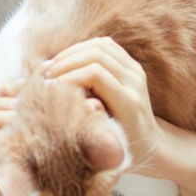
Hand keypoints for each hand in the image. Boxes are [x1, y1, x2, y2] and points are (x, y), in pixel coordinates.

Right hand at [44, 37, 173, 175]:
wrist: (150, 144)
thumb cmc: (122, 149)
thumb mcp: (103, 139)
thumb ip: (86, 116)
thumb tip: (57, 93)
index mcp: (128, 102)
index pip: (95, 74)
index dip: (69, 76)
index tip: (49, 87)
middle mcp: (135, 82)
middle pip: (96, 55)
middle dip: (66, 62)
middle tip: (45, 75)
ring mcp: (136, 71)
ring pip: (100, 46)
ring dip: (72, 53)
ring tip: (53, 66)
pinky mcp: (133, 65)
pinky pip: (106, 46)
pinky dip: (83, 49)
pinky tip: (68, 61)